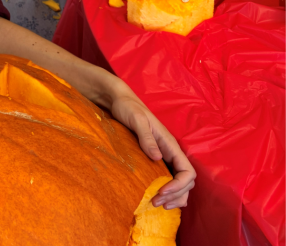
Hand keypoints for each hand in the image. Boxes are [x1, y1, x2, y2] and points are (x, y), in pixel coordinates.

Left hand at [110, 93, 195, 209]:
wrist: (119, 101)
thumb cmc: (128, 108)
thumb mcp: (137, 120)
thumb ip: (146, 138)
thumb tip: (158, 158)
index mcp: (170, 144)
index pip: (188, 171)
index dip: (179, 186)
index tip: (162, 192)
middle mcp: (170, 152)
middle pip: (186, 182)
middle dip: (176, 195)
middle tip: (156, 203)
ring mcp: (163, 156)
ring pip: (179, 183)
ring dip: (173, 197)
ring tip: (157, 204)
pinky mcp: (154, 158)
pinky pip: (167, 179)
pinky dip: (167, 192)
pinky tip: (156, 197)